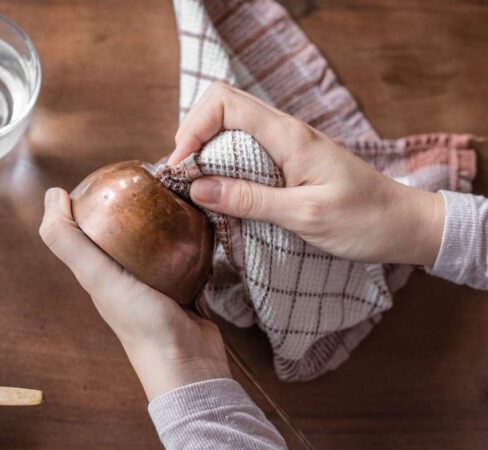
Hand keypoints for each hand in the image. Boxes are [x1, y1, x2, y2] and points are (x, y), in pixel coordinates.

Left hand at [39, 188, 229, 399]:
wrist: (190, 365)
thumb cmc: (142, 323)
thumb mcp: (99, 278)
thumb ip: (71, 242)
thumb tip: (51, 195)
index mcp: (99, 273)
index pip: (87, 226)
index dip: (91, 198)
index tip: (110, 173)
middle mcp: (123, 276)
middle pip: (123, 229)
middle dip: (132, 201)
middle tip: (151, 175)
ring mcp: (155, 282)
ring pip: (155, 239)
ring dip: (163, 216)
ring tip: (178, 189)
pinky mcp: (185, 286)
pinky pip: (185, 252)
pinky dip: (189, 234)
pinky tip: (201, 217)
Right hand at [169, 82, 444, 265]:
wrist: (405, 224)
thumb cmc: (364, 221)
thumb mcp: (305, 216)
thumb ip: (250, 200)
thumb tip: (197, 187)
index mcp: (289, 136)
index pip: (225, 103)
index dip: (194, 127)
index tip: (182, 167)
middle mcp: (286, 131)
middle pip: (222, 105)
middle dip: (193, 133)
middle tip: (184, 175)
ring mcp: (287, 142)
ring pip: (231, 124)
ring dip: (206, 147)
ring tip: (197, 183)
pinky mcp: (289, 159)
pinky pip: (246, 146)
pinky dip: (224, 160)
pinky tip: (221, 187)